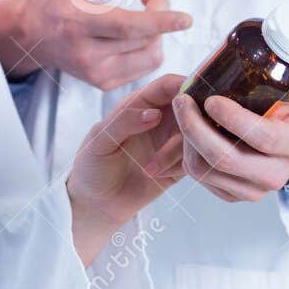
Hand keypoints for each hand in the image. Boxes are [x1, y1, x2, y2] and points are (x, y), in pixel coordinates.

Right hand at [0, 0, 191, 89]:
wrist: (28, 34)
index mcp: (75, 22)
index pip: (126, 26)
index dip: (159, 20)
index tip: (186, 18)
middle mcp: (85, 54)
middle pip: (144, 39)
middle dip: (160, 14)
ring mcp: (94, 74)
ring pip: (150, 57)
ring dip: (157, 33)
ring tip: (144, 14)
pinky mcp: (103, 83)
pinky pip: (144, 67)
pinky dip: (149, 47)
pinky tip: (135, 33)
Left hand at [66, 72, 187, 264]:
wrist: (97, 204)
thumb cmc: (92, 166)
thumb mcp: (100, 140)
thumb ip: (125, 121)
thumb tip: (156, 113)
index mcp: (140, 104)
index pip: (168, 85)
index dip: (185, 85)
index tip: (194, 97)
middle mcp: (161, 119)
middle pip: (191, 106)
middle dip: (193, 118)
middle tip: (182, 136)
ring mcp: (172, 142)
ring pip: (196, 134)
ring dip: (178, 151)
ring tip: (150, 169)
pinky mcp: (180, 166)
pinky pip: (196, 159)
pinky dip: (182, 166)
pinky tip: (158, 176)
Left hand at [173, 34, 288, 202]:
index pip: (260, 136)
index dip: (233, 119)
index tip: (211, 98)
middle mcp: (273, 174)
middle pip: (225, 158)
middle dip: (195, 129)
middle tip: (182, 100)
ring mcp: (253, 189)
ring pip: (208, 171)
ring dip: (187, 141)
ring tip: (183, 112)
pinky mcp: (236, 195)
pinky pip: (203, 179)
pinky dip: (189, 155)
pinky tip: (187, 132)